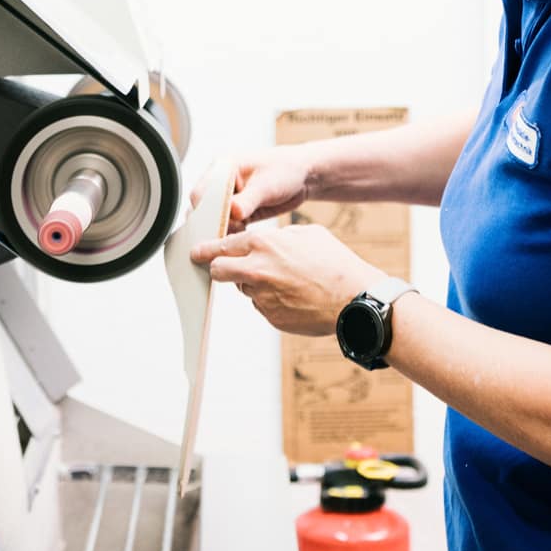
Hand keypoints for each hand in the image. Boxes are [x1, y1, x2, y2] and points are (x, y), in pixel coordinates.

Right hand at [190, 146, 313, 232]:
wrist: (304, 176)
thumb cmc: (286, 169)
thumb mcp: (266, 184)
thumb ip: (248, 199)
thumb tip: (232, 212)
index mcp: (223, 167)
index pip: (201, 193)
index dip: (205, 211)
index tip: (216, 226)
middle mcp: (222, 182)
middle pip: (205, 208)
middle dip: (213, 223)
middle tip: (224, 235)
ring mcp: (230, 197)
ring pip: (216, 219)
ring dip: (223, 230)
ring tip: (236, 234)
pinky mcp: (239, 211)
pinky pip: (228, 226)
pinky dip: (233, 233)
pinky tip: (242, 235)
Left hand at [190, 223, 385, 335]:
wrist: (354, 298)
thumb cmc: (334, 263)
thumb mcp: (305, 234)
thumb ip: (277, 237)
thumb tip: (265, 241)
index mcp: (263, 243)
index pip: (221, 246)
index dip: (206, 248)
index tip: (196, 251)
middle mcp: (257, 269)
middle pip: (217, 270)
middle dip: (218, 267)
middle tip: (225, 266)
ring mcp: (262, 296)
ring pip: (242, 288)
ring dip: (251, 283)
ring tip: (282, 279)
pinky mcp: (270, 316)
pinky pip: (261, 304)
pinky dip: (269, 299)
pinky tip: (292, 294)